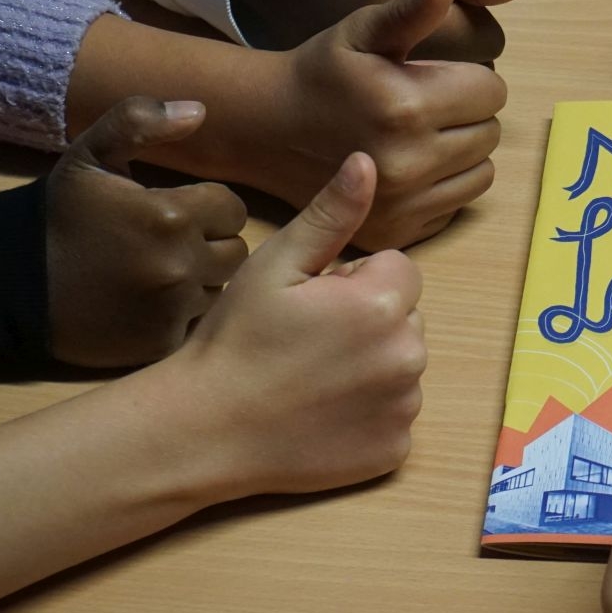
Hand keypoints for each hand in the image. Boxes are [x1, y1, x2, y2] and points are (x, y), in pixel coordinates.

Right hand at [45, 97, 248, 367]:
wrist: (9, 282)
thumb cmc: (59, 213)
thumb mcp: (91, 154)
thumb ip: (141, 121)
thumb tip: (200, 109)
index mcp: (172, 214)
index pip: (232, 208)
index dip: (209, 208)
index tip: (180, 211)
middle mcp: (181, 264)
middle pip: (234, 251)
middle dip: (210, 243)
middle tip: (172, 243)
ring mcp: (172, 307)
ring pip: (219, 288)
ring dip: (200, 279)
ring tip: (161, 272)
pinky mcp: (162, 342)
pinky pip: (196, 322)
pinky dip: (181, 313)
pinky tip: (149, 303)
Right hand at [162, 152, 426, 499]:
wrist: (204, 432)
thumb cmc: (234, 341)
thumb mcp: (276, 265)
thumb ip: (331, 214)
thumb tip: (367, 162)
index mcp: (382, 304)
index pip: (399, 270)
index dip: (354, 281)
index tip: (312, 302)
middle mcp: (407, 356)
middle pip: (406, 318)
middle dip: (368, 320)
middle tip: (307, 342)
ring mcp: (404, 408)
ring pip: (402, 365)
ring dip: (371, 365)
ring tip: (310, 377)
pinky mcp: (395, 450)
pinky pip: (396, 414)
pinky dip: (369, 413)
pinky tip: (322, 414)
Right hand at [257, 0, 506, 250]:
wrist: (269, 127)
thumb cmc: (324, 71)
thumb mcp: (365, 29)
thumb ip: (413, 9)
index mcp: (407, 107)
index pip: (493, 93)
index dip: (470, 79)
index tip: (435, 76)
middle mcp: (409, 163)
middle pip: (490, 133)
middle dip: (468, 114)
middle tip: (426, 104)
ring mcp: (402, 205)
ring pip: (482, 173)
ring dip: (463, 151)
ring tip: (421, 133)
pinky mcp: (397, 232)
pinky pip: (456, 206)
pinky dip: (444, 186)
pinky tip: (410, 165)